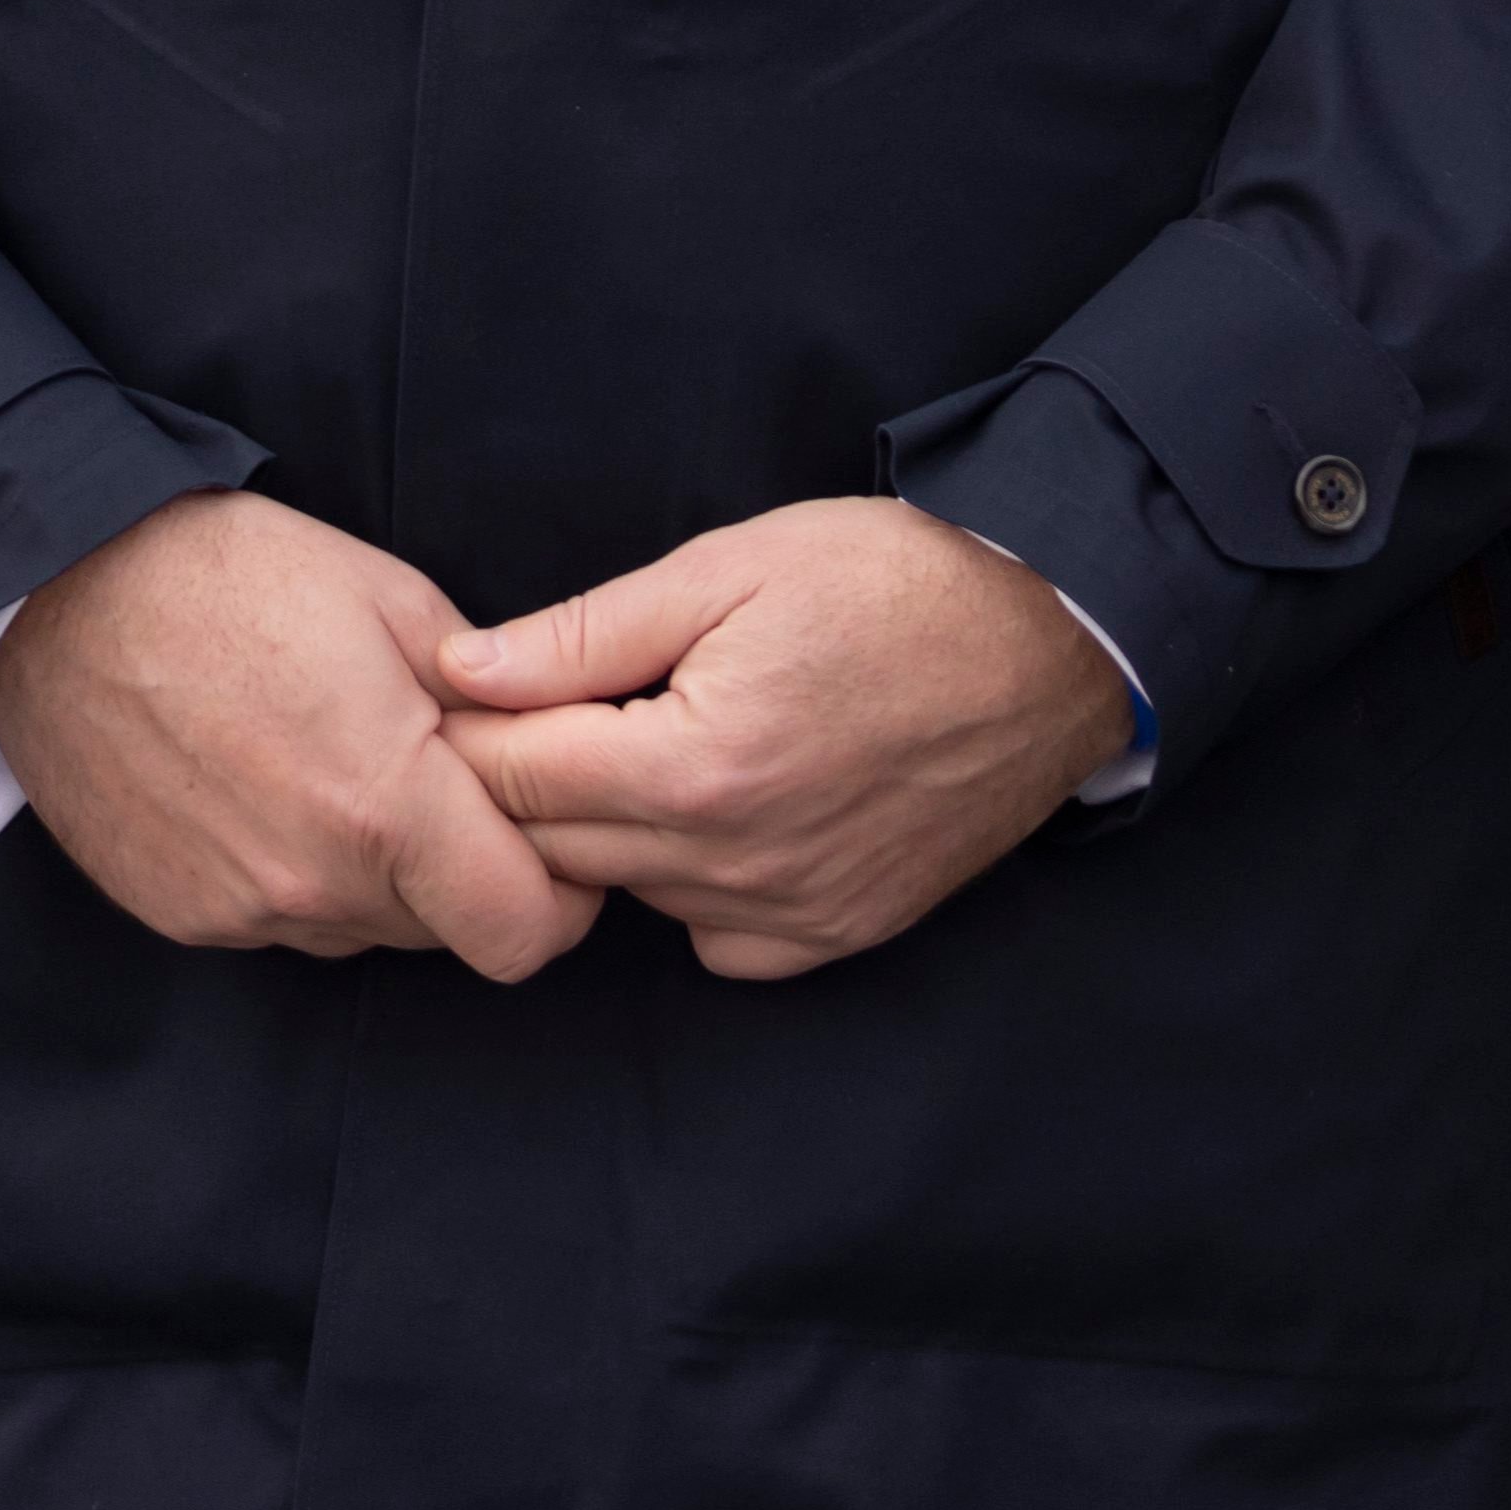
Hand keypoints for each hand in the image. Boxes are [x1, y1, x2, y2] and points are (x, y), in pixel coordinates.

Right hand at [0, 490, 592, 982]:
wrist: (55, 590)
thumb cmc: (227, 575)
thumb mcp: (390, 599)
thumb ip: (489, 700)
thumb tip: (548, 754)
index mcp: (387, 806)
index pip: (527, 933)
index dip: (560, 894)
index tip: (549, 839)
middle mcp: (315, 883)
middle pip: (450, 935)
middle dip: (469, 871)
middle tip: (442, 782)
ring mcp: (240, 910)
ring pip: (364, 930)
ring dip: (380, 876)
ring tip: (338, 771)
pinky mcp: (181, 915)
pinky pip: (282, 922)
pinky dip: (298, 874)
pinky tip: (267, 789)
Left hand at [431, 498, 1117, 980]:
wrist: (1049, 642)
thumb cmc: (890, 584)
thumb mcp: (724, 569)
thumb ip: (581, 634)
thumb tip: (461, 673)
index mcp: (692, 767)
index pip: (512, 778)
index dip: (474, 728)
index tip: (470, 691)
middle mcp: (735, 864)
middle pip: (555, 850)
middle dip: (529, 783)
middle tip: (551, 710)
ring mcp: (792, 913)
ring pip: (630, 894)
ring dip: (611, 831)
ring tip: (651, 741)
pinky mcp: (839, 934)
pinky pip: (715, 939)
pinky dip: (694, 886)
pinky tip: (722, 810)